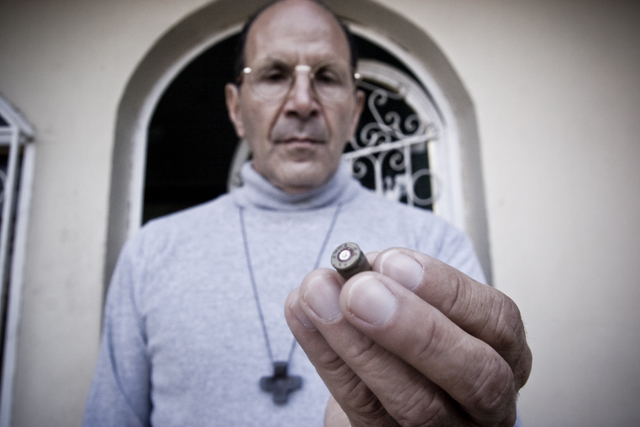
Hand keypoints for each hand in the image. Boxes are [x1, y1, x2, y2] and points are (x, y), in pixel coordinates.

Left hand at [285, 248, 531, 425]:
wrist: (393, 394)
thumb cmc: (420, 342)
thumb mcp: (427, 307)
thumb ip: (402, 285)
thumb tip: (361, 264)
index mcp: (505, 355)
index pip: (498, 323)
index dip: (446, 290)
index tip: (392, 261)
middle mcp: (487, 402)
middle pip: (475, 375)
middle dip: (412, 327)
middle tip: (357, 289)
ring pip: (418, 404)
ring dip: (359, 344)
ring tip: (317, 297)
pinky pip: (363, 410)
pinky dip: (327, 359)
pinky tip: (303, 316)